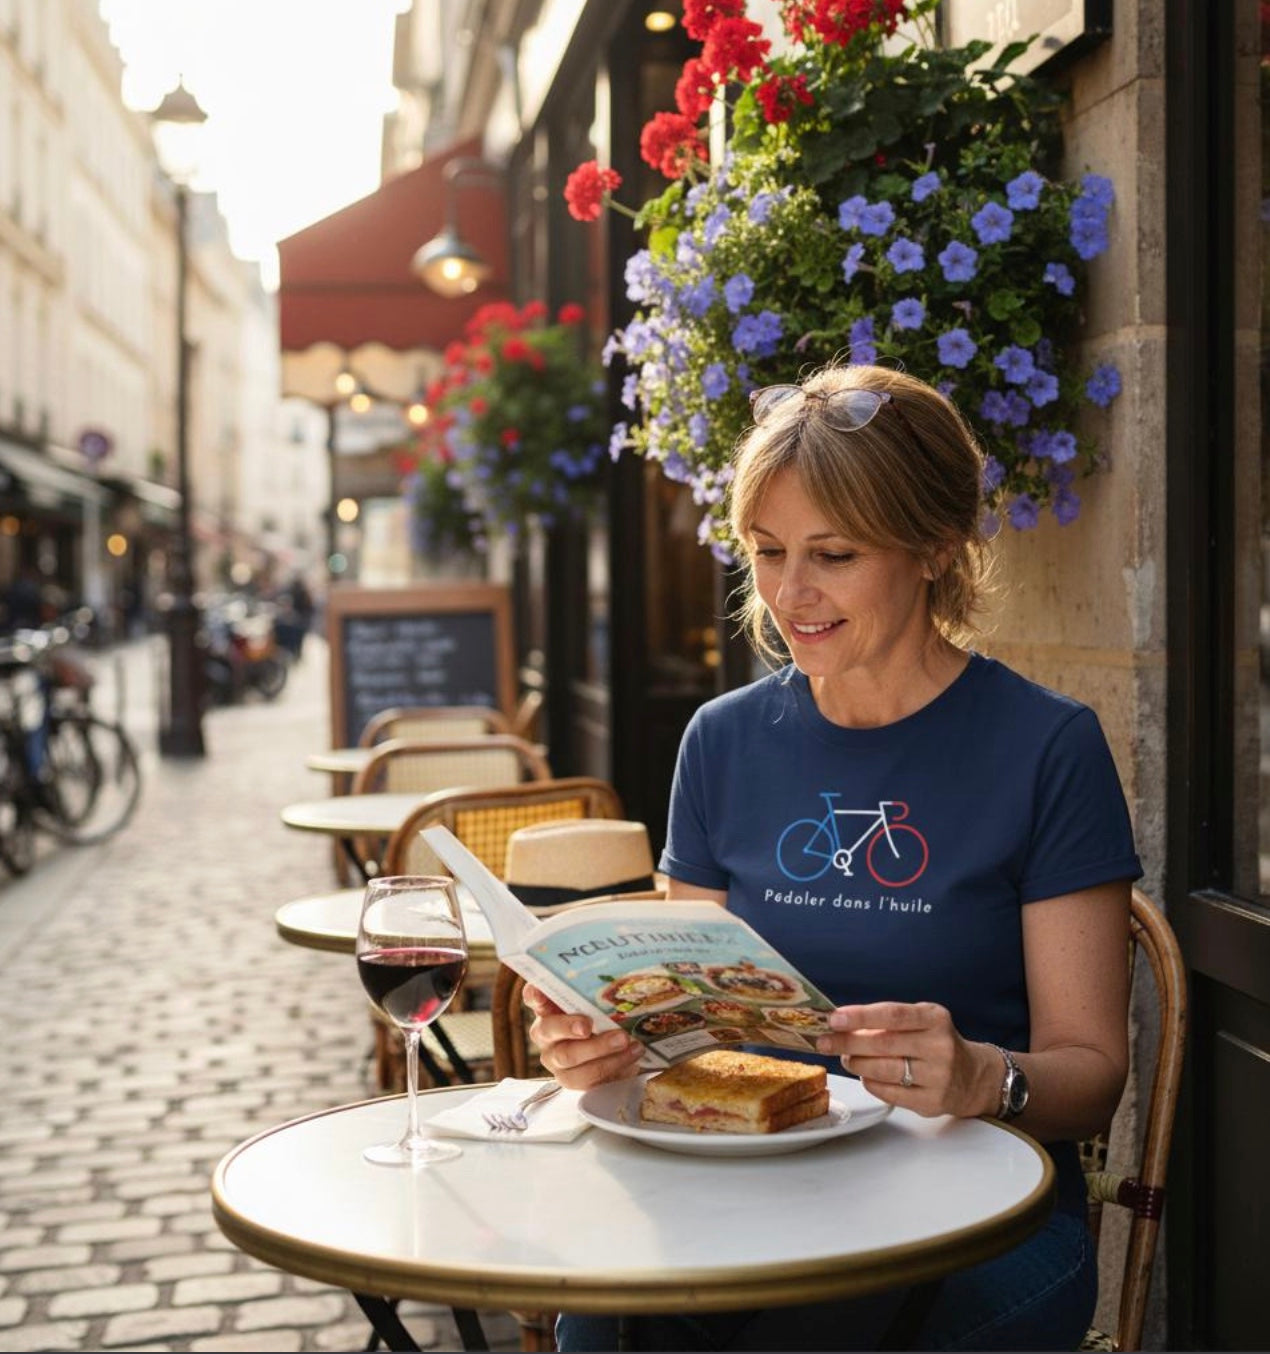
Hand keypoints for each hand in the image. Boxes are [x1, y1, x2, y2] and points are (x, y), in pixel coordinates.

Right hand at [523, 985, 644, 1090]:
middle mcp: (546, 1034)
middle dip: (569, 1026)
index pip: (534, 997)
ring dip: (600, 1048)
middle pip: (549, 1030)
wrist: (617, 1050)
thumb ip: (596, 994)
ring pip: (569, 1057)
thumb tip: (617, 979)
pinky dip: (614, 1064)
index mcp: (548, 1008)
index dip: (535, 994)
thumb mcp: (598, 1003)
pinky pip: (588, 1077)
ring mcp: (556, 1060)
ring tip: (625, 1040)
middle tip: (587, 1026)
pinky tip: (632, 1053)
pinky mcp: (573, 1080)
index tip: (539, 993)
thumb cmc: (603, 1018)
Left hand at [815, 1001, 999, 1118]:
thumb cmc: (934, 1042)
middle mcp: (940, 1046)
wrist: (972, 1076)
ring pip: (884, 1070)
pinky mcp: (932, 1102)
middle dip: (847, 1042)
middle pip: (883, 1044)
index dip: (860, 1016)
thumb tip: (841, 1023)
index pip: (892, 1014)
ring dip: (856, 1064)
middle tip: (825, 1041)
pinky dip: (870, 1083)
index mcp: (934, 1018)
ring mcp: (938, 1076)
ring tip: (846, 1058)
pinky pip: (890, 1093)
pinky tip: (865, 1075)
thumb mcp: (920, 1021)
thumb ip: (886, 1020)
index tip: (834, 1018)